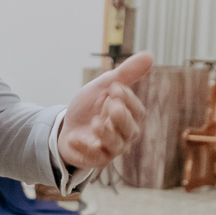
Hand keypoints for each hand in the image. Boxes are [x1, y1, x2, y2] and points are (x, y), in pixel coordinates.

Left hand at [57, 51, 153, 169]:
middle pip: (130, 130)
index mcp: (130, 116)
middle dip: (121, 117)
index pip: (136, 110)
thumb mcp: (104, 86)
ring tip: (96, 122)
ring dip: (107, 134)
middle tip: (110, 104)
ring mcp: (110, 149)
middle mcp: (124, 135)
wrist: (66, 125)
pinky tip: (73, 138)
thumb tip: (149, 55)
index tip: (114, 87)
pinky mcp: (94, 160)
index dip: (127, 99)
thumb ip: (125, 73)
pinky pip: (95, 158)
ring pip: (116, 146)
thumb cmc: (90, 106)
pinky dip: (84, 148)